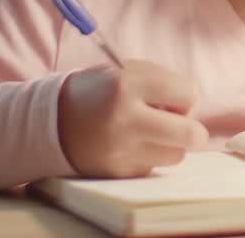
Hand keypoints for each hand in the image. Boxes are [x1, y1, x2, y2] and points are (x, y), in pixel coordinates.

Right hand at [57, 60, 208, 177]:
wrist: (51, 121)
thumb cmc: (100, 91)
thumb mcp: (127, 71)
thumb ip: (163, 82)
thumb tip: (192, 108)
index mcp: (126, 85)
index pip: (189, 94)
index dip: (184, 96)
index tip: (171, 98)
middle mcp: (124, 119)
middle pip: (191, 134)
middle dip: (192, 129)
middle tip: (179, 124)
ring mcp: (119, 150)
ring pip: (176, 155)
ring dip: (170, 144)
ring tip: (149, 134)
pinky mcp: (116, 172)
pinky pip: (153, 168)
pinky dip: (149, 157)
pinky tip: (131, 146)